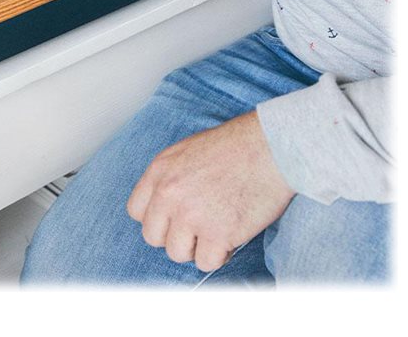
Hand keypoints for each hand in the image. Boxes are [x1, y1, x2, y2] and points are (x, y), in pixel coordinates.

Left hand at [126, 111, 294, 269]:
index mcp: (160, 171)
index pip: (136, 211)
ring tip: (216, 230)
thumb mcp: (187, 151)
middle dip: (175, 235)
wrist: (271, 147)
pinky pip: (207, 262)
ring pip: (177, 253)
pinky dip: (220, 255)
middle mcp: (169, 194)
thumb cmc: (236, 146)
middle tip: (197, 227)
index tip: (174, 218)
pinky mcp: (218, 233)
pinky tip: (231, 237)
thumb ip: (170, 178)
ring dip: (197, 247)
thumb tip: (163, 206)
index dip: (157, 218)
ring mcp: (192, 215)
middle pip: (153, 237)